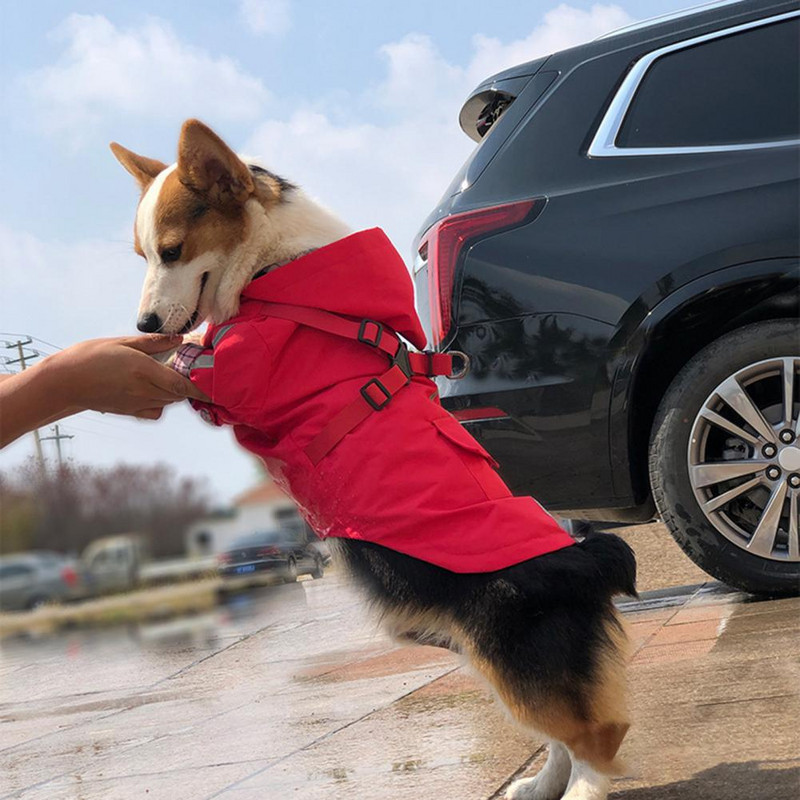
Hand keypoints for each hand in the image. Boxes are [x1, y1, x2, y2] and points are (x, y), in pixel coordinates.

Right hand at [43, 335, 210, 419]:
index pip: (182, 384)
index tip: (215, 386)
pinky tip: (157, 390)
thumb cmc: (90, 356)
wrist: (64, 382)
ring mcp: (137, 404)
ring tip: (179, 378)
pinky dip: (163, 403)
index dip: (201, 387)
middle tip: (198, 373)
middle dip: (191, 386)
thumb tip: (179, 339)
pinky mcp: (130, 412)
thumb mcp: (122, 342)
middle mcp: (143, 390)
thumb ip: (153, 343)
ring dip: (178, 393)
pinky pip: (156, 410)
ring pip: (169, 402)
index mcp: (143, 371)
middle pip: (179, 394)